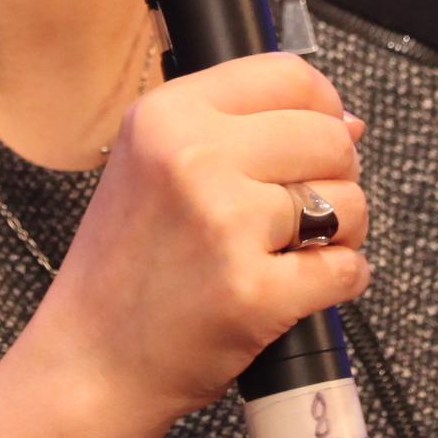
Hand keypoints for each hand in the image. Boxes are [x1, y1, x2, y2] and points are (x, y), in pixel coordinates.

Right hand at [24, 51, 368, 435]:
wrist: (89, 362)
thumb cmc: (123, 271)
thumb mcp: (151, 169)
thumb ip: (238, 133)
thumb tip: (347, 121)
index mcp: (167, 117)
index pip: (288, 75)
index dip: (323, 108)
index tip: (321, 136)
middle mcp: (193, 159)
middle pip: (328, 138)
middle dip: (337, 175)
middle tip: (305, 209)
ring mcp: (223, 225)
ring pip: (348, 203)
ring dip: (343, 232)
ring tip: (297, 251)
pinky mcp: (252, 291)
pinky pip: (346, 269)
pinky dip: (341, 281)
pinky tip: (302, 287)